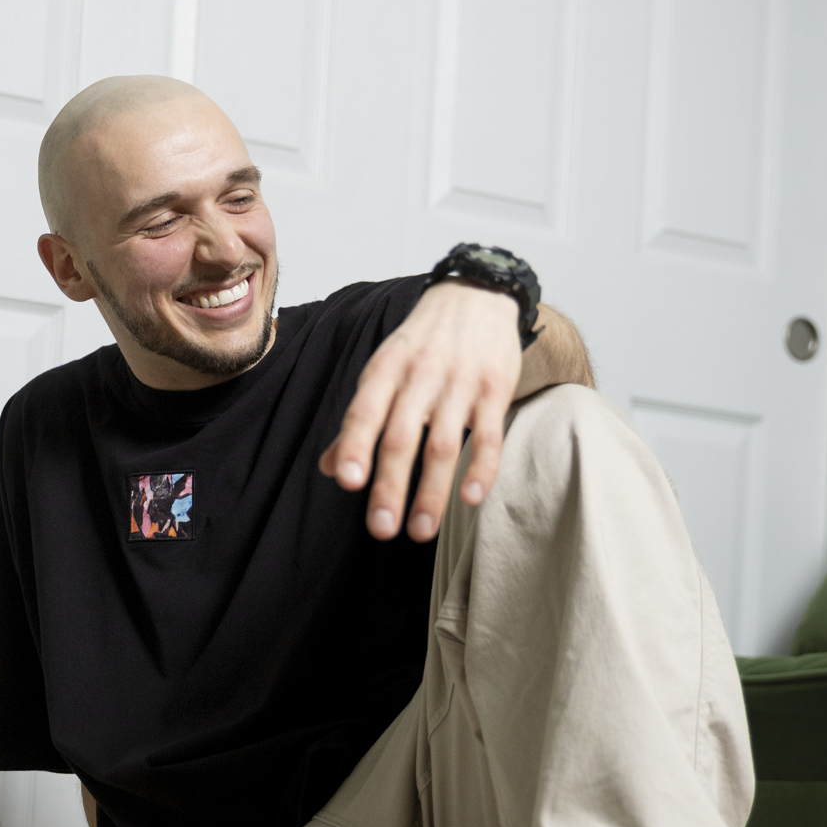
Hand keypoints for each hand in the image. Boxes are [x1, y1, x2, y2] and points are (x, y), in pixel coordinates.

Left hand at [318, 283, 521, 539]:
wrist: (476, 294)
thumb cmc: (422, 343)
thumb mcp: (384, 369)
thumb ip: (358, 420)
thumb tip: (331, 469)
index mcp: (385, 370)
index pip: (365, 412)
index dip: (355, 446)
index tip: (349, 483)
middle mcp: (420, 376)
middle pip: (402, 438)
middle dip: (390, 486)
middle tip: (381, 528)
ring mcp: (460, 383)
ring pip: (444, 445)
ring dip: (432, 492)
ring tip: (420, 531)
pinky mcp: (496, 389)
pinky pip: (489, 435)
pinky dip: (481, 468)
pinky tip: (470, 498)